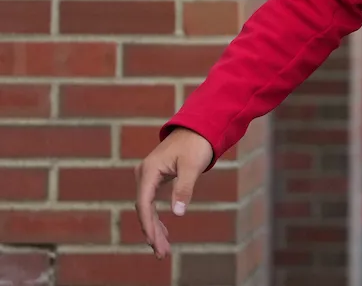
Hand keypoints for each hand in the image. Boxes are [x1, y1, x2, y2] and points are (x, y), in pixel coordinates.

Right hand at [134, 128, 213, 258]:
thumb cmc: (196, 144)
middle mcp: (143, 175)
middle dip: (152, 233)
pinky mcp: (154, 179)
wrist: (198, 127)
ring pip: (147, 208)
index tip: (154, 242)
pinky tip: (163, 233)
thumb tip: (177, 213)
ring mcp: (147, 177)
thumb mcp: (192, 166)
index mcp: (149, 171)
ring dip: (154, 229)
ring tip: (162, 250)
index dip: (148, 225)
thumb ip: (184, 189)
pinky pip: (151, 203)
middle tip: (161, 254)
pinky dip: (157, 218)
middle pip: (144, 209)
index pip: (144, 204)